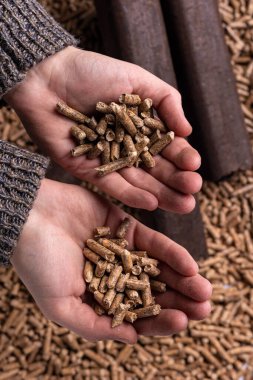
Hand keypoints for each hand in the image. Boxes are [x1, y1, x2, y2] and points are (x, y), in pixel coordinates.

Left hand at [5, 47, 201, 212]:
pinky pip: (112, 185)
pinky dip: (132, 195)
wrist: (48, 78)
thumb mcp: (137, 79)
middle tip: (194, 190)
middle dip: (176, 180)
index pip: (165, 145)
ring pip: (138, 180)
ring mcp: (107, 159)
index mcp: (139, 125)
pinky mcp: (88, 169)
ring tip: (184, 205)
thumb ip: (166, 101)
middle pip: (155, 167)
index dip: (181, 155)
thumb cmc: (92, 72)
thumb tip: (188, 130)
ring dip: (161, 193)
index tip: (195, 165)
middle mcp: (125, 145)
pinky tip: (152, 203)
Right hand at [12, 179, 211, 342]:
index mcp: (100, 298)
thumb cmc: (38, 263)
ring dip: (182, 279)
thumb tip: (131, 340)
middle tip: (204, 308)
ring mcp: (122, 252)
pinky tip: (189, 265)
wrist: (30, 216)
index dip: (159, 321)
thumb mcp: (59, 305)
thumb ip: (93, 324)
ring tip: (204, 290)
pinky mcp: (125, 227)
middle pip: (153, 292)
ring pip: (158, 269)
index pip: (136, 316)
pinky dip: (171, 253)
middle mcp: (114, 276)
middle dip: (179, 301)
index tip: (181, 322)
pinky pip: (153, 242)